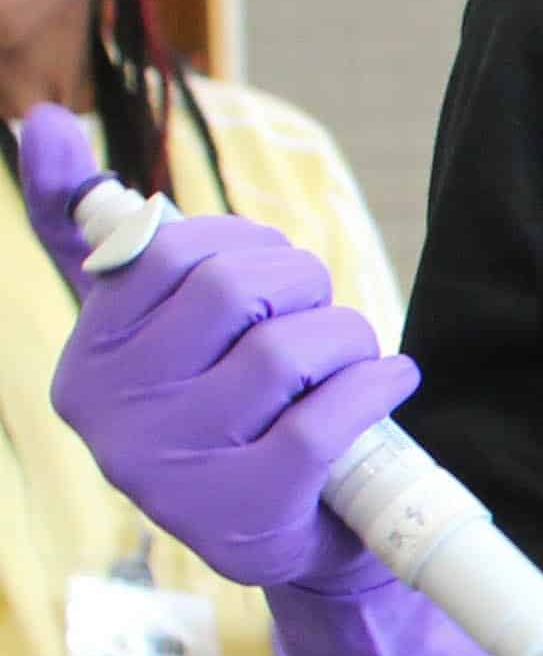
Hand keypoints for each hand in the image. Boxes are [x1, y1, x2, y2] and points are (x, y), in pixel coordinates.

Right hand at [19, 109, 483, 655]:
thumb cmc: (233, 408)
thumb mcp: (161, 327)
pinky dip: (376, 386)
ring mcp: (171, 471)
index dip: (250, 248)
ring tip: (355, 359)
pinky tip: (388, 383)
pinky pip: (325, 419)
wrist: (295, 533)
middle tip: (321, 314)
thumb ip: (101, 235)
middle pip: (234, 288)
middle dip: (304, 285)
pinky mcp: (243, 511)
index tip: (273, 278)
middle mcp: (112, 417)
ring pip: (287, 349)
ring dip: (347, 338)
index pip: (174, 250)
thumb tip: (41, 122)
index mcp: (88, 361)